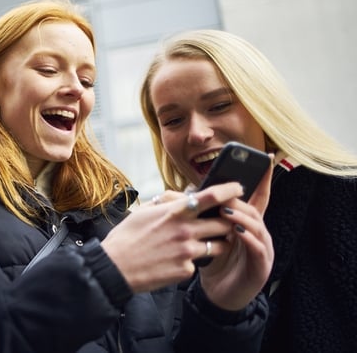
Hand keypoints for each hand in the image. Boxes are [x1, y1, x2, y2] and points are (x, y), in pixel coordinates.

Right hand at [101, 182, 245, 293]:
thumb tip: (183, 196)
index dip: (229, 190)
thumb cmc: (126, 237)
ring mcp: (187, 252)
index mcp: (174, 212)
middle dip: (228, 222)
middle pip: (224, 223)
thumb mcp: (143, 211)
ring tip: (206, 243)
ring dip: (218, 243)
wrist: (114, 267)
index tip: (239, 188)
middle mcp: (185, 230)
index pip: (211, 196)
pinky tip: (177, 261)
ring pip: (219, 246)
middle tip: (225, 222)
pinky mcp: (186, 270)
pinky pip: (199, 264)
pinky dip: (193, 262)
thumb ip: (167, 202)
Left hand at [197, 162, 273, 309]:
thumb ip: (203, 216)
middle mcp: (258, 234)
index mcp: (246, 224)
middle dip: (242, 199)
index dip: (263, 179)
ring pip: (258, 227)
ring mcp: (262, 250)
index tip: (266, 159)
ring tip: (227, 210)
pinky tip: (237, 232)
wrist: (217, 294)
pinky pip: (258, 249)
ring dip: (243, 217)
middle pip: (255, 209)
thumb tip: (188, 193)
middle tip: (227, 191)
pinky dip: (248, 239)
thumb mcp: (207, 235)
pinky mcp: (261, 268)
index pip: (256, 198)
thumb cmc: (212, 262)